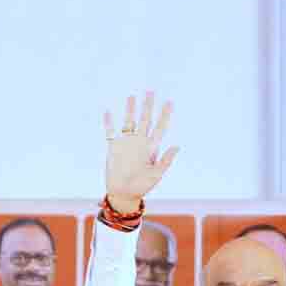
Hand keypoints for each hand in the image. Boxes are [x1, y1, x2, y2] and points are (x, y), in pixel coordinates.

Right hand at [102, 91, 178, 211]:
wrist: (124, 194)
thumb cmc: (142, 186)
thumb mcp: (156, 174)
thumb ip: (166, 160)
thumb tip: (177, 146)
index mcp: (151, 147)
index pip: (160, 127)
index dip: (165, 115)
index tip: (169, 102)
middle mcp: (139, 142)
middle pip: (145, 119)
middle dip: (148, 106)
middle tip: (151, 91)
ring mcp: (126, 143)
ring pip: (129, 121)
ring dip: (131, 109)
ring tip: (133, 96)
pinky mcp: (113, 147)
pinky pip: (110, 132)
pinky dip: (109, 122)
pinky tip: (108, 112)